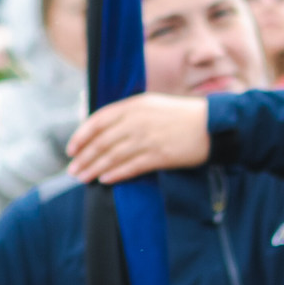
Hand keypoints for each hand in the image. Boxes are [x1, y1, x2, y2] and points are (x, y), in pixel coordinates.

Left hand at [66, 93, 209, 183]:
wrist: (212, 125)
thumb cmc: (181, 115)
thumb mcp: (152, 104)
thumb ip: (129, 114)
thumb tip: (104, 130)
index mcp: (134, 105)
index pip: (98, 120)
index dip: (81, 135)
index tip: (71, 148)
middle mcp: (137, 120)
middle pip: (102, 142)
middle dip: (84, 157)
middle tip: (73, 170)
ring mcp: (148, 138)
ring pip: (113, 156)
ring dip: (94, 168)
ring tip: (83, 177)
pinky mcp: (159, 155)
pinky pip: (131, 167)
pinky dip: (116, 174)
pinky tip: (105, 180)